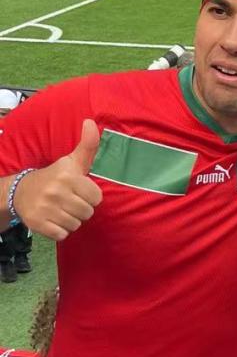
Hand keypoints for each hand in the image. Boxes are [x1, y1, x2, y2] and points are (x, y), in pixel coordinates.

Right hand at [15, 119, 102, 240]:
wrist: (20, 191)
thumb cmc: (55, 177)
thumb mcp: (71, 161)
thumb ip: (87, 145)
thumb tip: (91, 122)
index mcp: (68, 176)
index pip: (97, 198)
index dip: (90, 197)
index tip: (79, 191)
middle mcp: (56, 191)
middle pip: (87, 213)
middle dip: (81, 210)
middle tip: (69, 201)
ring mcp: (45, 208)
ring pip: (76, 225)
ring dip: (71, 220)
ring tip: (61, 210)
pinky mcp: (38, 223)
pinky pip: (62, 235)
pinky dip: (60, 230)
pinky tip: (53, 219)